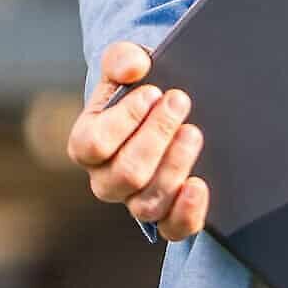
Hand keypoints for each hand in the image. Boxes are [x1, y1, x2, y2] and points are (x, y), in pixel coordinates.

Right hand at [65, 40, 208, 239]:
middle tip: (180, 101)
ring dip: (174, 166)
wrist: (167, 107)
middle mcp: (107, 179)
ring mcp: (136, 200)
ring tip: (193, 132)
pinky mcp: (168, 215)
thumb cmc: (141, 85)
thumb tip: (133, 67)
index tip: (152, 92)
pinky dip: (187, 212)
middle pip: (125, 174)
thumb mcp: (129, 64)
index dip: (124, 121)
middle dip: (156, 136)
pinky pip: (173, 228)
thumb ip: (123, 58)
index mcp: (88, 143)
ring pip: (147, 203)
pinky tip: (199, 185)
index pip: (93, 145)